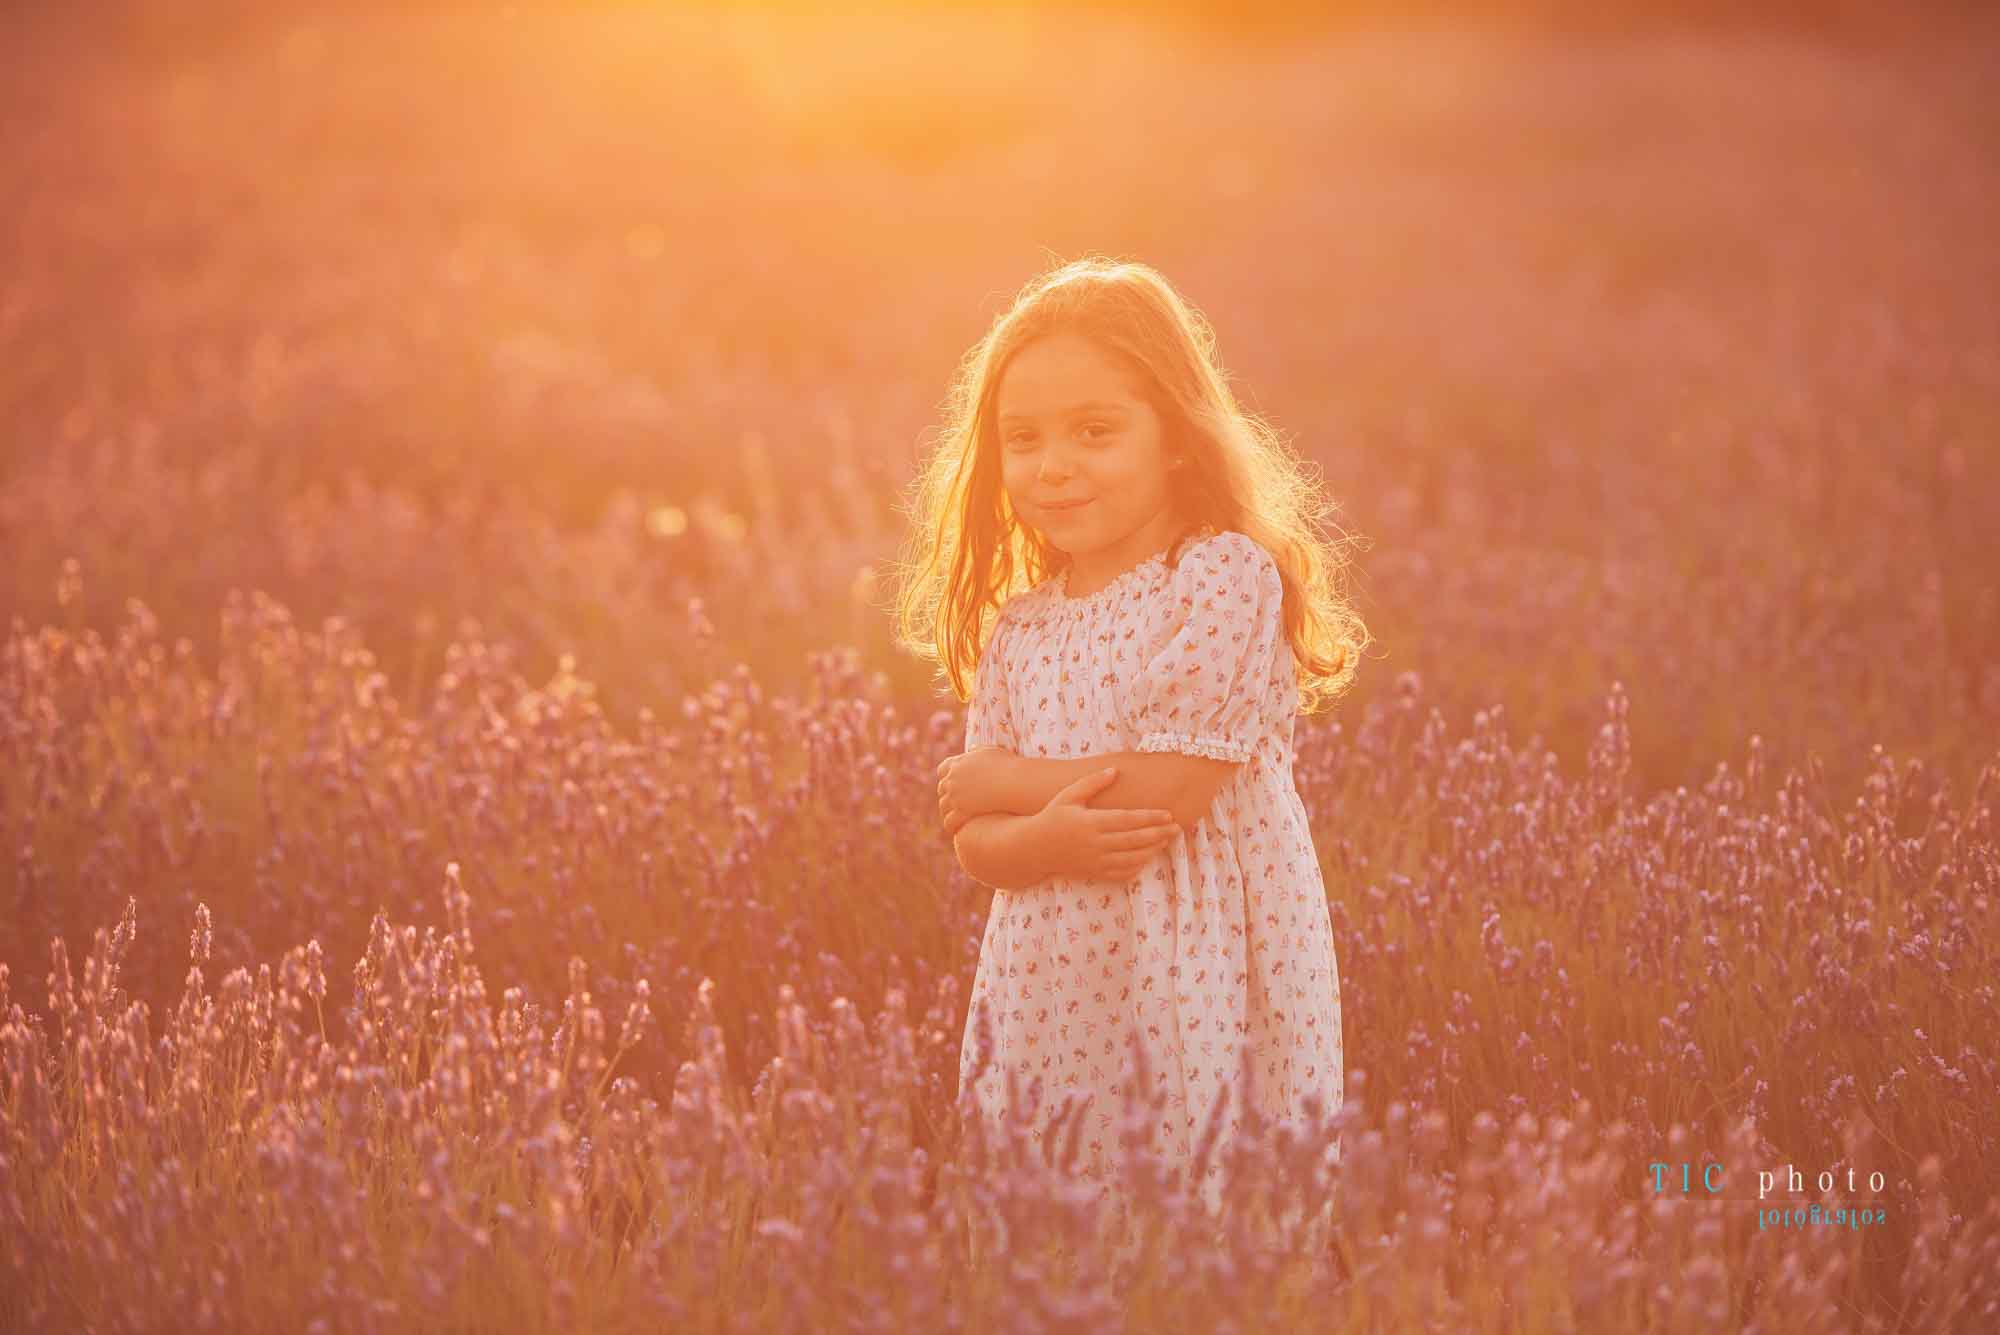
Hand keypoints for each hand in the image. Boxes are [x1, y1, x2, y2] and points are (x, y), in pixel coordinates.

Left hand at [935, 745, 1019, 839]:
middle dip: (947, 795)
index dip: (946, 776)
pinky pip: (949, 822)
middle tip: (955, 804)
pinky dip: (952, 826)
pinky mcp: (961, 811)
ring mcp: (956, 795)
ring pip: (943, 807)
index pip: (943, 769)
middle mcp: (953, 778)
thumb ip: (978, 750)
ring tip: (956, 820)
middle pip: (942, 789)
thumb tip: (971, 749)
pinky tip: (958, 831)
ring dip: (949, 812)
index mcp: (959, 763)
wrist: (1014, 782)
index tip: (953, 783)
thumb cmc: (1008, 766)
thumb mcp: (991, 751)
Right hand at [1034, 766, 1179, 882]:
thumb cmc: (1052, 817)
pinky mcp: (1094, 873)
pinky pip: (1121, 873)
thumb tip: (1115, 771)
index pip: (1129, 820)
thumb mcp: (1068, 795)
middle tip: (1177, 828)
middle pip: (1135, 840)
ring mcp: (1096, 861)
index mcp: (1091, 822)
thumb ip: (1092, 783)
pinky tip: (1147, 857)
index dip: (1151, 818)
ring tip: (1166, 840)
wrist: (1034, 848)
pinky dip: (1137, 866)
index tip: (1168, 814)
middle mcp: (1095, 844)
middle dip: (1159, 834)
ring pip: (1132, 858)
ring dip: (1152, 850)